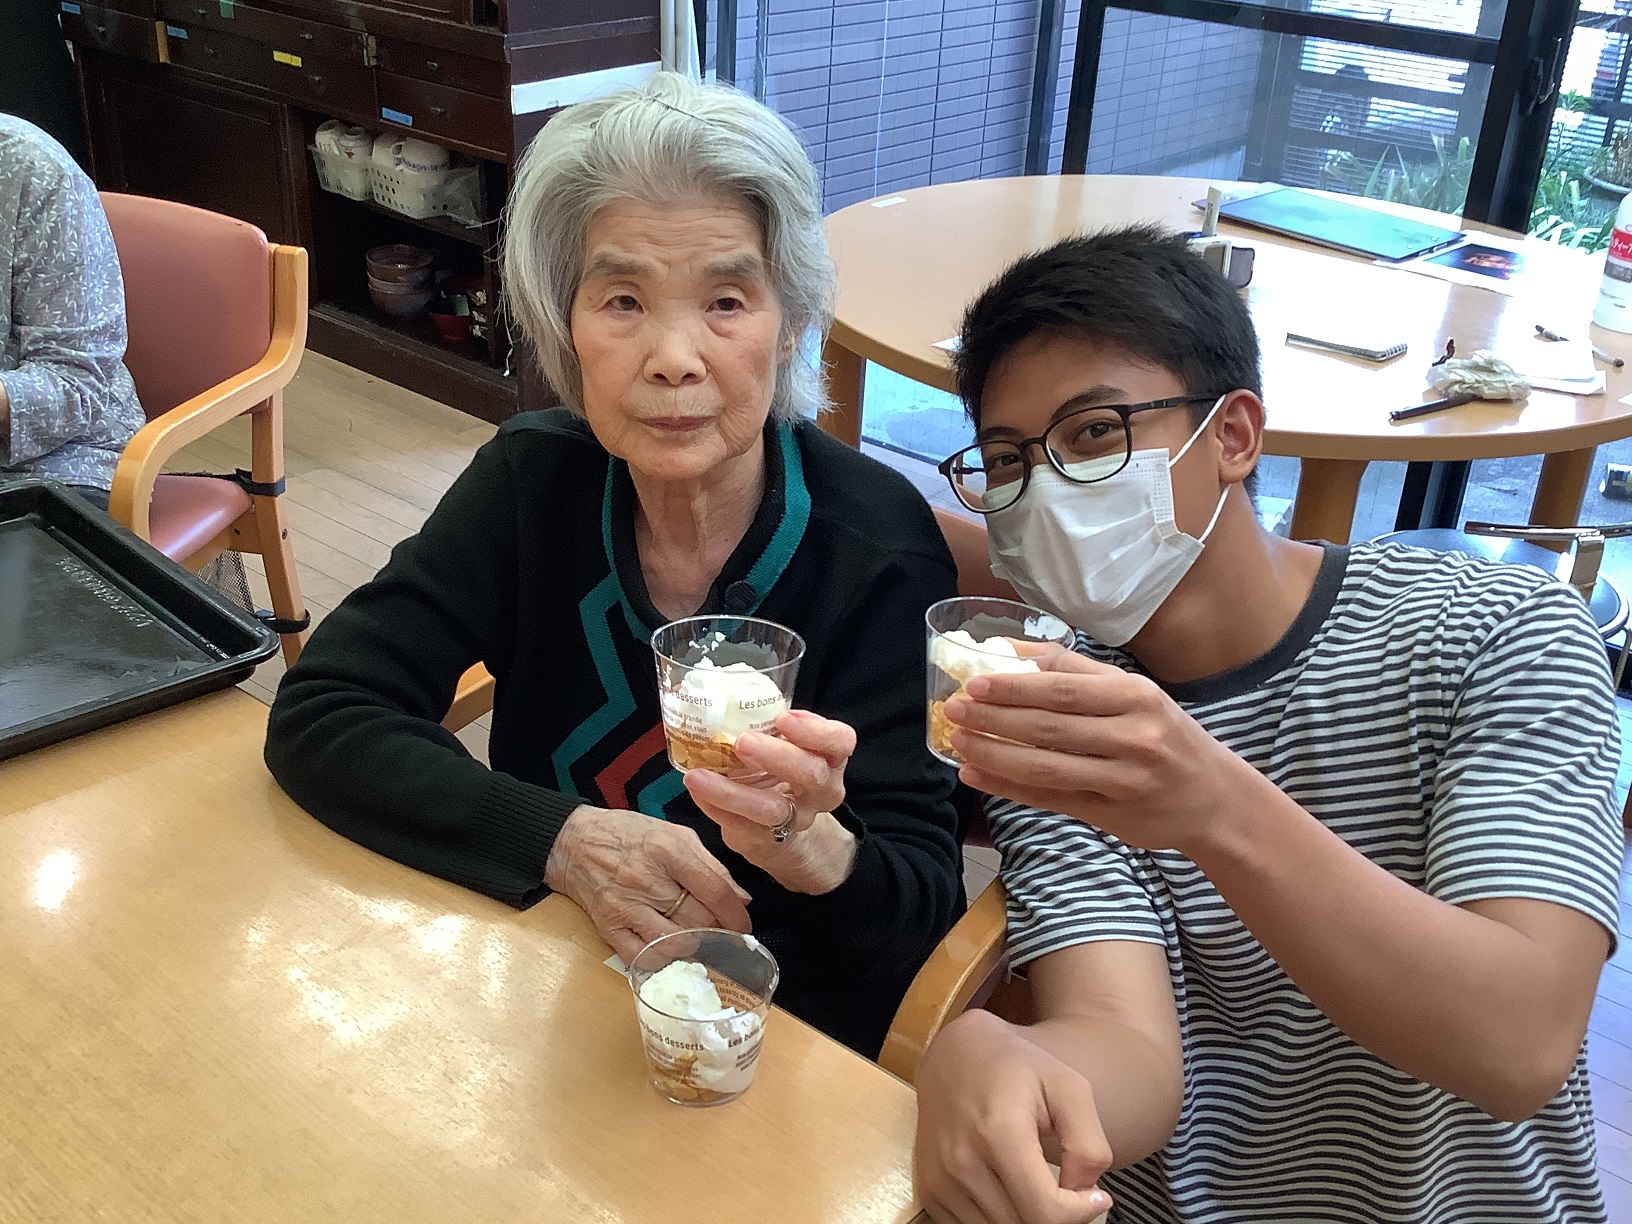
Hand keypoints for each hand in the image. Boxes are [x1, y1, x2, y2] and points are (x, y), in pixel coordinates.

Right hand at [544, 805, 752, 962]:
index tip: (745, 924)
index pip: (714, 890)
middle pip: (698, 920)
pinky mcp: (609, 928)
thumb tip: (740, 898)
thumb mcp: (675, 835)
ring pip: (675, 943)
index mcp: (668, 850)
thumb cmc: (629, 835)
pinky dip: (662, 959)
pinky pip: (643, 958)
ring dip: (693, 945)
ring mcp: (626, 906)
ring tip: (694, 935)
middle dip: (716, 928)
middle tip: (717, 926)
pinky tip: (668, 947)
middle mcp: (648, 879)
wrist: (574, 843)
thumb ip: (710, 865)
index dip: (736, 914)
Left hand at [682, 709, 857, 894]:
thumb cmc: (780, 769)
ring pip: (772, 809)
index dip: (816, 730)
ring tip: (699, 776)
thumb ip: (764, 722)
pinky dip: (715, 806)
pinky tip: (696, 789)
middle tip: (743, 742)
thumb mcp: (785, 744)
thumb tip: (705, 694)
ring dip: (733, 792)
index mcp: (830, 758)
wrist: (780, 827)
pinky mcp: (766, 839)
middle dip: (778, 756)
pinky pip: (741, 826)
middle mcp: (820, 790)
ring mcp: (795, 819)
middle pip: (812, 774)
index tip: (784, 717)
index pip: (840, 741)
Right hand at [917, 1010, 1113, 1223]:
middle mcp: (962, 1162)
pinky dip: (1001, 1219)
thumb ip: (1088, 1144)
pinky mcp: (930, 1192)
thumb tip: (1083, 1193)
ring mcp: (941, 1181)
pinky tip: (1011, 1191)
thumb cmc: (1017, 1068)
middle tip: (1068, 1192)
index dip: (1079, 1213)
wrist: (955, 1054)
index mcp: (998, 1132)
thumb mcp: (1068, 1087)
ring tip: (1039, 1188)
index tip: (1094, 1195)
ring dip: (1028, 1218)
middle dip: (1056, 1216)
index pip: (1045, 1212)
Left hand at [946, 651, 1255, 854]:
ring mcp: (1122, 780)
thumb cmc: (1165, 734)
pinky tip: (977, 774)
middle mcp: (1134, 737)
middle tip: (954, 708)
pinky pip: (1049, 798)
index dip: (1016, 686)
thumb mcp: (1134, 693)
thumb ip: (1075, 671)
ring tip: (958, 740)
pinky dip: (1008, 787)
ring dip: (995, 754)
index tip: (974, 681)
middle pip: (1050, 727)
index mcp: (1137, 697)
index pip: (1065, 689)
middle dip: (996, 718)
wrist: (1213, 797)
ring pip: (1046, 766)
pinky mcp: (1110, 814)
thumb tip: (1010, 649)